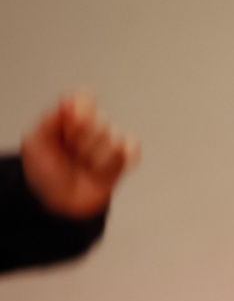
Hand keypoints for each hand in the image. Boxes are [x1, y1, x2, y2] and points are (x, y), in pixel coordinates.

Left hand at [21, 91, 137, 220]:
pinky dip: (116, 162)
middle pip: (101, 121)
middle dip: (83, 144)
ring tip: (85, 167)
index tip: (69, 127)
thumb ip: (51, 119)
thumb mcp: (35, 143)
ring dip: (96, 159)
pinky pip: (131, 149)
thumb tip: (69, 102)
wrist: (61, 202)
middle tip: (71, 154)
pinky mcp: (125, 158)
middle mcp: (92, 125)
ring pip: (115, 140)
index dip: (81, 112)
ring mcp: (110, 142)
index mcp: (69, 115)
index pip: (85, 98)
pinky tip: (103, 170)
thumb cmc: (46, 172)